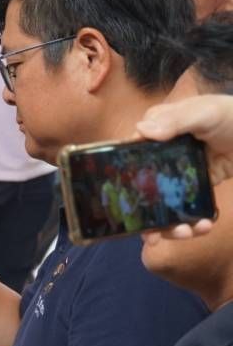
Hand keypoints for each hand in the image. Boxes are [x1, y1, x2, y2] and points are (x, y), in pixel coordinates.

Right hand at [136, 94, 232, 239]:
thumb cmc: (231, 115)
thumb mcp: (204, 112)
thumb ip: (175, 120)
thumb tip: (140, 131)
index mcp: (156, 135)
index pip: (129, 159)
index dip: (122, 180)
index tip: (124, 200)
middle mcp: (162, 157)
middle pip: (144, 189)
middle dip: (145, 215)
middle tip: (152, 233)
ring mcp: (179, 174)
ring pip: (164, 204)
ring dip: (169, 225)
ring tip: (185, 232)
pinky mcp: (197, 187)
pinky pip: (188, 208)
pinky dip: (192, 222)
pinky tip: (203, 226)